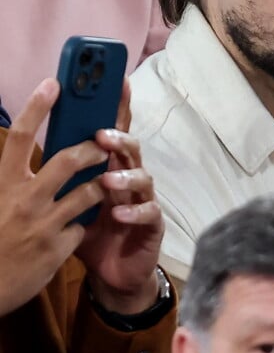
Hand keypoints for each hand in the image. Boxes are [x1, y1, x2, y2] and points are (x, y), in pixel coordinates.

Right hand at [0, 80, 106, 315]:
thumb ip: (13, 176)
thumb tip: (29, 149)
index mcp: (3, 184)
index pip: (18, 137)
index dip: (36, 107)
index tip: (54, 83)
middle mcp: (22, 200)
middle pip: (67, 160)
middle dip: (93, 147)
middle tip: (105, 141)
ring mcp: (42, 225)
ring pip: (87, 192)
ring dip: (99, 184)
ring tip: (102, 181)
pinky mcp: (57, 249)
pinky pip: (83, 225)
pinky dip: (85, 222)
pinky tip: (81, 223)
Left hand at [77, 87, 163, 314]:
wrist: (113, 272)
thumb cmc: (92, 229)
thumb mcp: (73, 199)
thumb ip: (66, 172)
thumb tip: (41, 139)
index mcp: (110, 165)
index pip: (114, 130)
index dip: (118, 105)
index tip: (116, 80)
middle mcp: (129, 176)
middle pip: (131, 148)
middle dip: (119, 138)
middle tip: (101, 136)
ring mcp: (143, 199)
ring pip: (143, 177)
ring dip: (126, 175)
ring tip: (107, 180)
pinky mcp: (152, 224)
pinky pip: (148, 213)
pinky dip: (134, 212)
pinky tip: (118, 214)